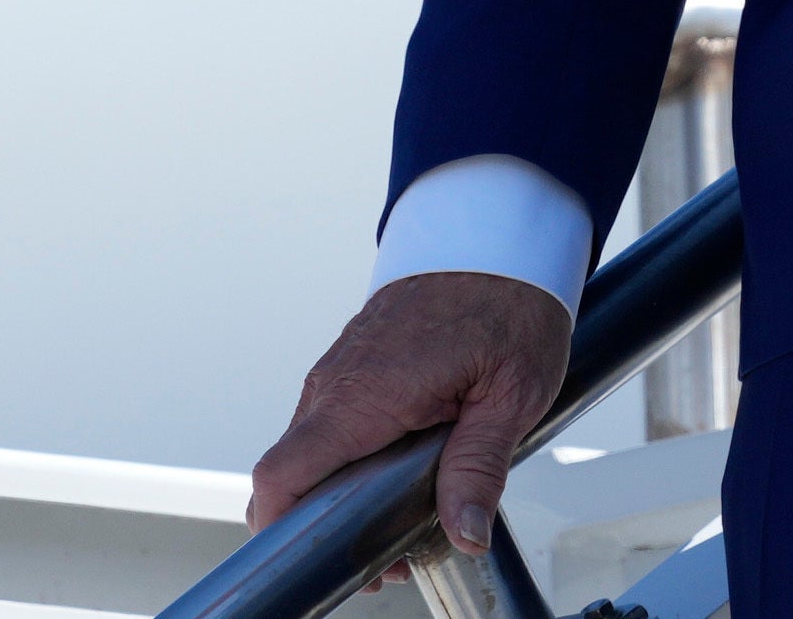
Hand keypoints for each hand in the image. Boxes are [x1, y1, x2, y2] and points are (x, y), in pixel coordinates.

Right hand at [244, 270, 570, 561]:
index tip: (321, 560)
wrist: (497, 232)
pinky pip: (332, 424)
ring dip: (342, 494)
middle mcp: (337, 383)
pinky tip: (402, 473)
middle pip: (294, 476)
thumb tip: (464, 533)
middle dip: (327, 525)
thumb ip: (478, 467)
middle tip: (391, 558)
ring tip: (408, 522)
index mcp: (365, 395)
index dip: (280, 527)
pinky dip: (351, 458)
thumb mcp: (512, 392)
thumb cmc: (508, 298)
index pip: (282, 473)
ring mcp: (340, 371)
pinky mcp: (352, 365)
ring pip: (312, 452)